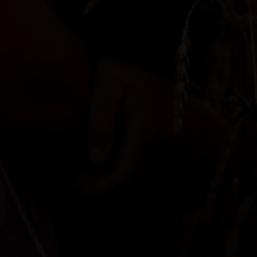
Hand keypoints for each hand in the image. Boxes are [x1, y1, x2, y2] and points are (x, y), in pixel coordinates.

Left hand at [77, 59, 230, 194]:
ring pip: (135, 166)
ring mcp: (163, 142)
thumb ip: (100, 116)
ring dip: (111, 174)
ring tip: (83, 177)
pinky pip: (140, 156)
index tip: (83, 194)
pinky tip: (104, 158)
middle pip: (129, 174)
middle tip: (78, 188)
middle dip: (103, 184)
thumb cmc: (137, 67)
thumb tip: (94, 157)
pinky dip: (121, 162)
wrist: (178, 62)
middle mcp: (157, 144)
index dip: (103, 187)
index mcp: (144, 133)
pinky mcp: (164, 138)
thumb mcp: (114, 80)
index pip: (125, 172)